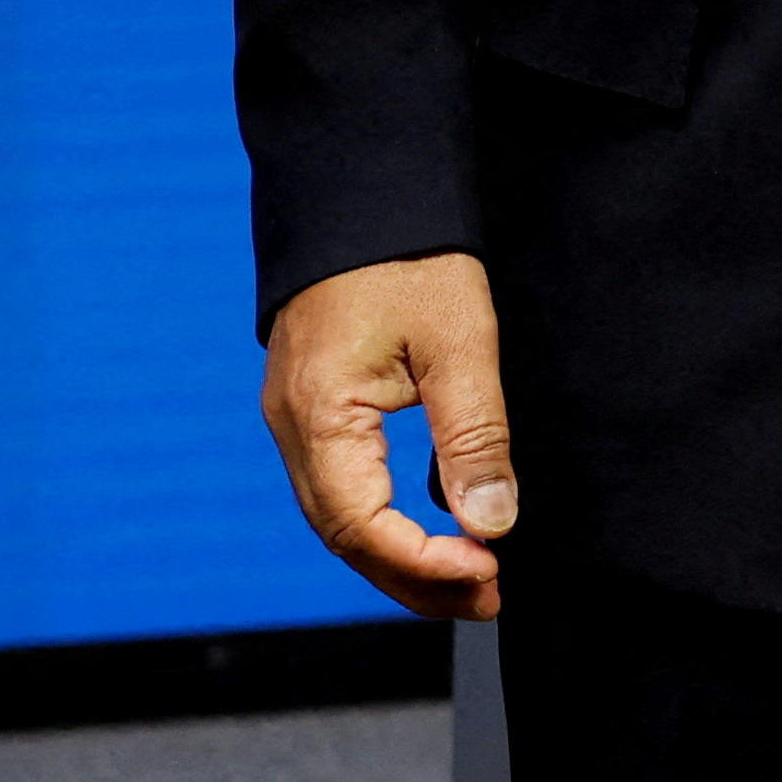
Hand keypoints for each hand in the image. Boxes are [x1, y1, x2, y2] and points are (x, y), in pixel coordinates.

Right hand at [261, 252, 518, 624]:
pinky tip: (430, 529)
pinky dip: (383, 522)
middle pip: (344, 536)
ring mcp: (293, 415)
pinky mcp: (309, 405)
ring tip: (469, 580)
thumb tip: (490, 524)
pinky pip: (338, 486)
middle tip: (488, 598)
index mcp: (320, 411)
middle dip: (415, 578)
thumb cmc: (409, 253)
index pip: (361, 525)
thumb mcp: (459, 341)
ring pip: (338, 518)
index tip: (488, 573)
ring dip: (400, 556)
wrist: (361, 184)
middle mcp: (291, 424)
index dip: (425, 563)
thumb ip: (474, 437)